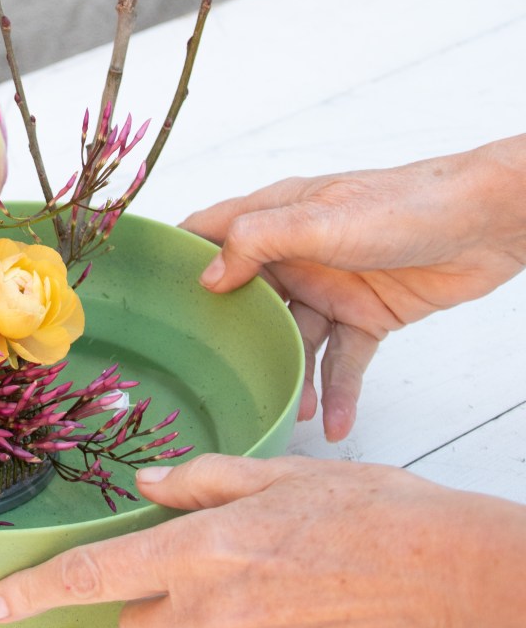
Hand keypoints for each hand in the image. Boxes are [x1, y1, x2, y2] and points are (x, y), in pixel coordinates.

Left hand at [0, 455, 525, 627]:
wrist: (463, 582)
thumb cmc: (381, 514)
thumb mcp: (287, 473)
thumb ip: (206, 481)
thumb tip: (150, 484)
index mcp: (207, 551)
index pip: (96, 576)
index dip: (34, 590)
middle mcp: (219, 613)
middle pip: (143, 624)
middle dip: (155, 598)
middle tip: (213, 557)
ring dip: (227, 609)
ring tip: (295, 571)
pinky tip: (323, 601)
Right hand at [182, 136, 525, 439]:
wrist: (485, 222)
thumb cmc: (404, 203)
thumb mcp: (320, 219)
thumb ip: (259, 242)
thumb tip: (208, 278)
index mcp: (277, 214)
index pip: (210, 231)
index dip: (177, 257)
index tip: (142, 293)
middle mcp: (297, 251)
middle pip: (247, 298)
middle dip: (227, 337)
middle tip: (201, 376)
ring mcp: (332, 285)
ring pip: (294, 339)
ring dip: (286, 375)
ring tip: (281, 411)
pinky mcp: (368, 315)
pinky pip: (342, 361)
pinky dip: (335, 393)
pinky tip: (331, 424)